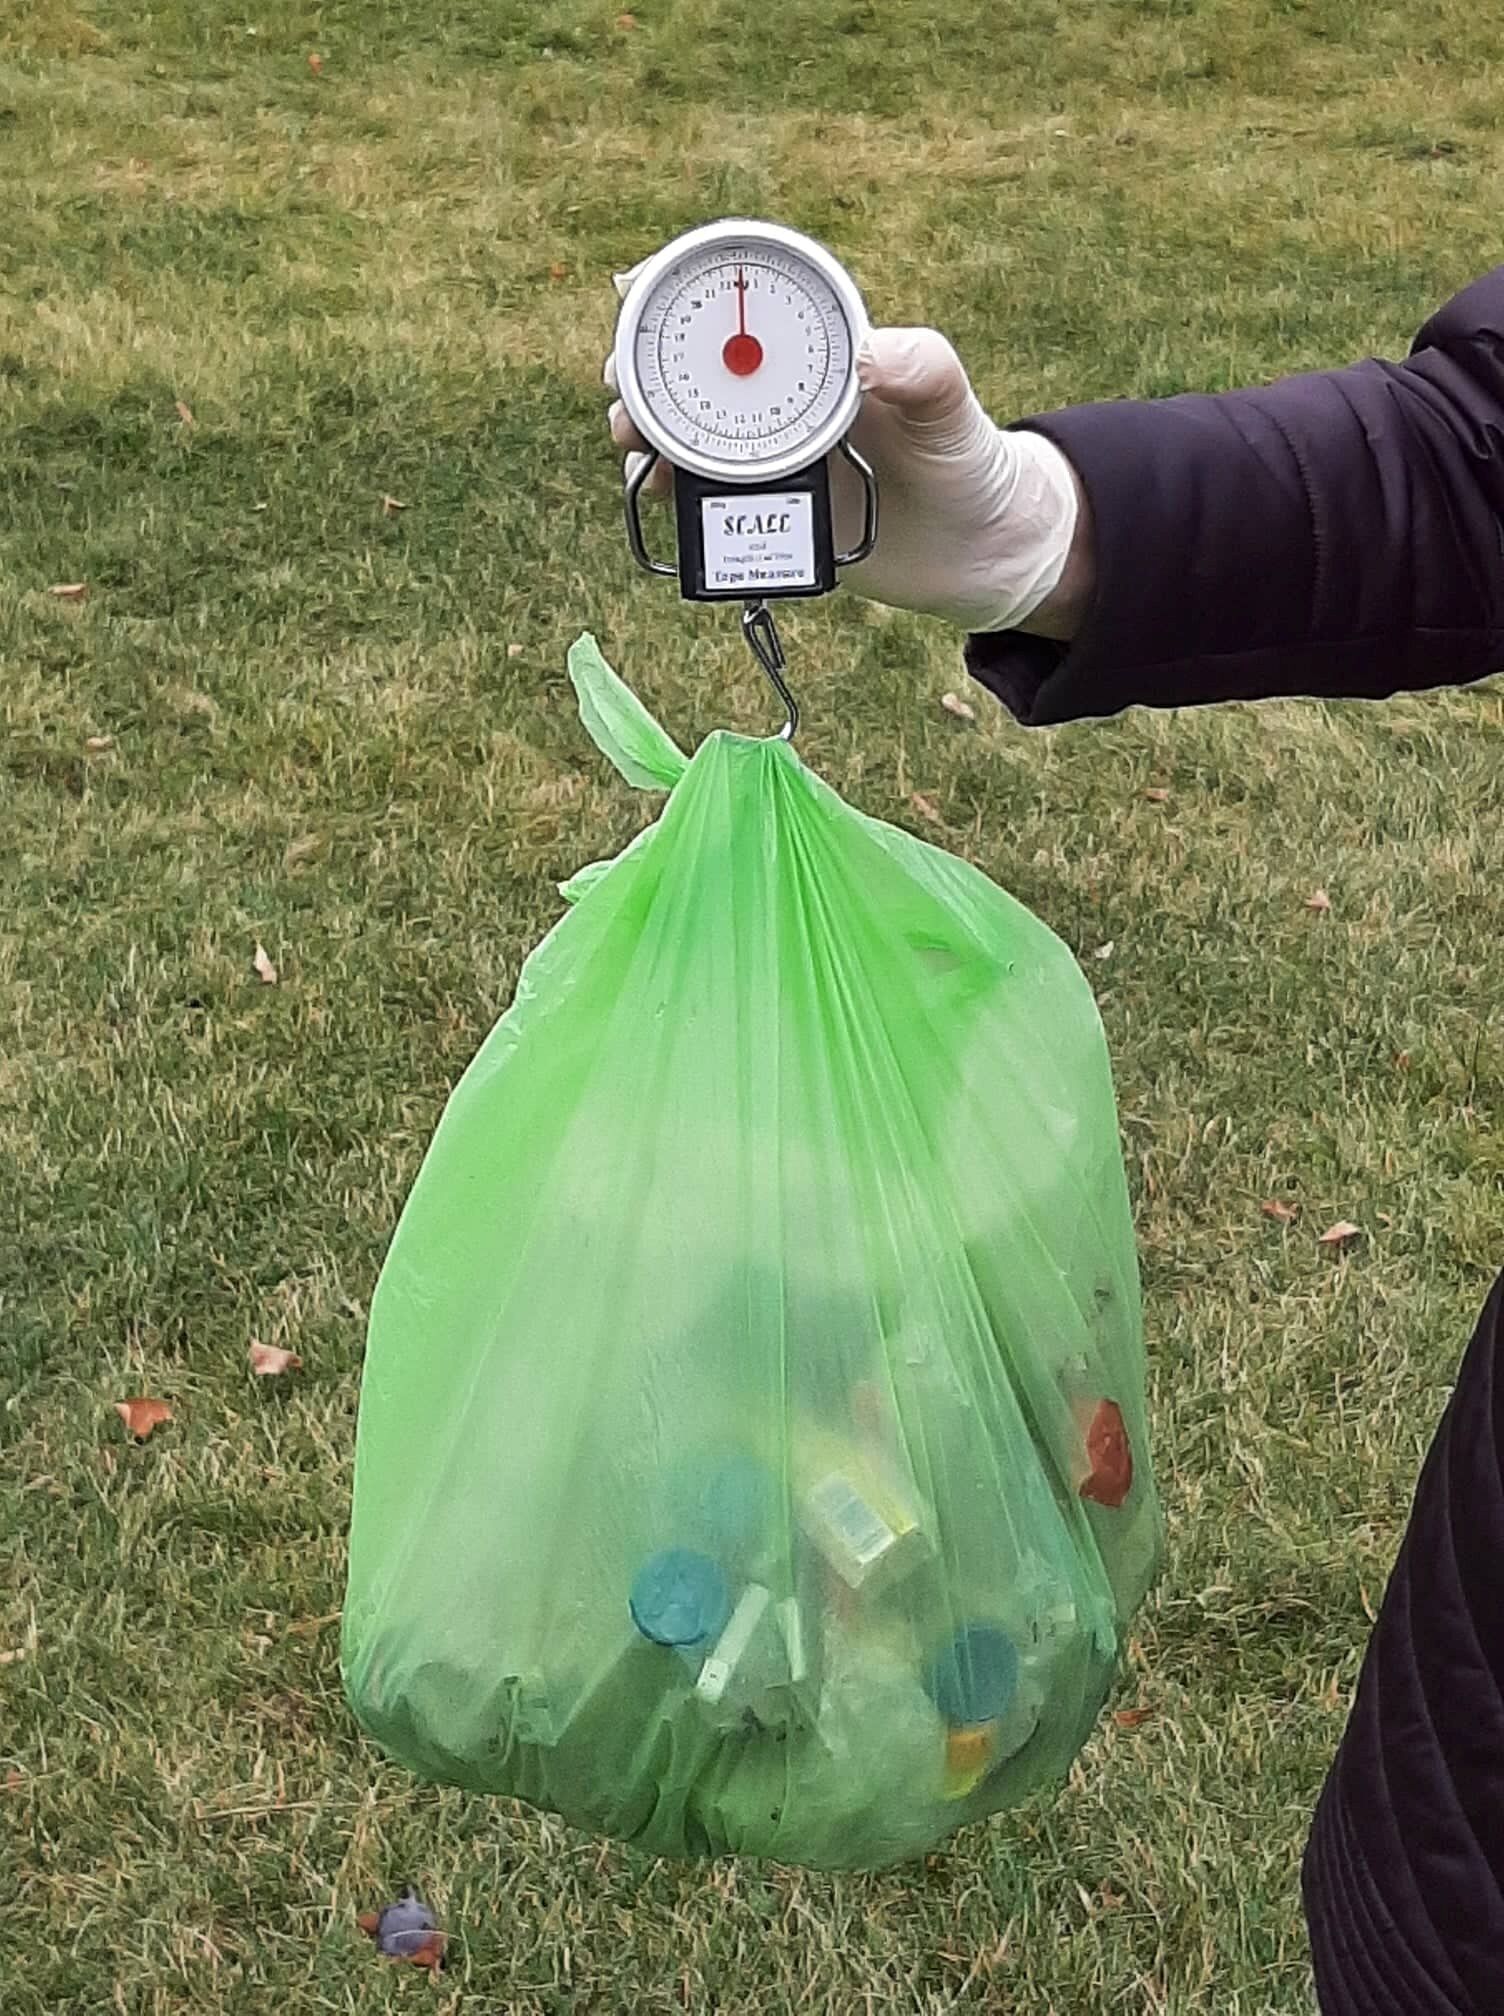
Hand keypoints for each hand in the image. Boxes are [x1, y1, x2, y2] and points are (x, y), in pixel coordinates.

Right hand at [605, 267, 1084, 634]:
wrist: (983, 556)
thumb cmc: (975, 464)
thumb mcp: (954, 411)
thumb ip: (924, 372)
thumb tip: (872, 353)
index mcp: (826, 355)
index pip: (749, 303)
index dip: (686, 289)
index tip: (639, 291)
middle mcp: (789, 401)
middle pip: (697, 370)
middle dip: (646, 368)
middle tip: (621, 381)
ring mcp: (774, 459)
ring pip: (690, 435)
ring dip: (647, 432)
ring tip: (631, 442)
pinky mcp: (771, 514)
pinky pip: (707, 500)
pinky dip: (672, 493)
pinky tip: (656, 492)